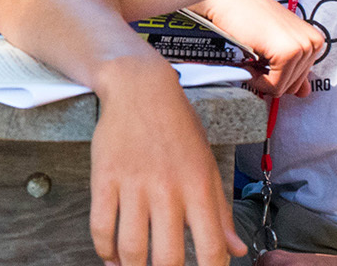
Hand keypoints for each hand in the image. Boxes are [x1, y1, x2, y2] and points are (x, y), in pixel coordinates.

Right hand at [89, 57, 245, 265]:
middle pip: (168, 257)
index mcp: (199, 187)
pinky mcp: (104, 177)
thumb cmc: (178, 126)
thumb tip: (236, 250)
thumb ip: (220, 211)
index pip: (211, 247)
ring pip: (131, 248)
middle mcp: (167, 189)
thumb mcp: (207, 165)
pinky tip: (111, 256)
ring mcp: (133, 184)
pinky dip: (104, 249)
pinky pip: (100, 225)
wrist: (139, 88)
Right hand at [191, 0, 323, 97]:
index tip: (262, 61)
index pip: (299, 80)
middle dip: (269, 78)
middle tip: (254, 58)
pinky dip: (256, 79)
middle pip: (293, 86)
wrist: (227, 0)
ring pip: (283, 87)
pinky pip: (274, 86)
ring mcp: (302, 48)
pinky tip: (248, 60)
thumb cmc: (246, 16)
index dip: (275, 75)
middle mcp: (313, 43)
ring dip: (260, 77)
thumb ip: (293, 69)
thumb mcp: (275, 44)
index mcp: (314, 40)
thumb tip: (304, 92)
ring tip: (250, 56)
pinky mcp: (288, 53)